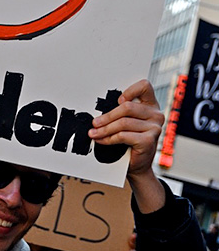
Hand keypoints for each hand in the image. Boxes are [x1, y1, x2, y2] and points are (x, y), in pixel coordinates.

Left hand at [89, 79, 165, 212]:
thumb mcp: (127, 120)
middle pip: (127, 107)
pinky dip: (109, 138)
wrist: (137, 165)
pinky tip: (102, 140)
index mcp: (151, 104)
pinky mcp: (149, 141)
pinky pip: (123, 136)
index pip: (145, 86)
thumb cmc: (130, 140)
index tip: (117, 100)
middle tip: (94, 122)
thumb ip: (121, 111)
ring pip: (123, 122)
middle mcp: (156, 114)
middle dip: (107, 116)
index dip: (130, 90)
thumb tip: (100, 109)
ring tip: (94, 132)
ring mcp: (155, 128)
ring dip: (105, 129)